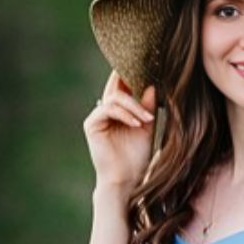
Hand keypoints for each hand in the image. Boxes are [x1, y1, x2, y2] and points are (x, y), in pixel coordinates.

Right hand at [83, 70, 156, 190]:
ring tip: (147, 121)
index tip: (149, 63)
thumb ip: (147, 107)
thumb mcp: (147, 127)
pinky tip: (137, 124)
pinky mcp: (91, 124)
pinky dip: (124, 115)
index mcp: (119, 110)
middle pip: (116, 86)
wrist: (126, 179)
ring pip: (115, 98)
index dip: (132, 74)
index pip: (123, 86)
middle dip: (130, 77)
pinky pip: (107, 109)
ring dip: (134, 107)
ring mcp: (97, 117)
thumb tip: (152, 85)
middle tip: (146, 70)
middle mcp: (106, 110)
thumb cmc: (137, 157)